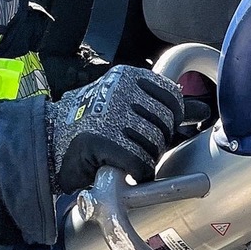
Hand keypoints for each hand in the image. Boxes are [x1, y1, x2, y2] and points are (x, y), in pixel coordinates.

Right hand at [45, 66, 183, 193]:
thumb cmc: (93, 123)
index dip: (169, 120)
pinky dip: (134, 171)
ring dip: (142, 158)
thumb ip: (166, 107)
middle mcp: (120, 91)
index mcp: (128, 77)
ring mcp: (109, 114)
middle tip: (132, 146)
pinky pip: (138, 163)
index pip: (172, 99)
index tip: (154, 128)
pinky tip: (120, 167)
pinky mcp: (101, 140)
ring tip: (122, 156)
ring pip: (153, 145)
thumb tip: (202, 109)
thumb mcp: (130, 106)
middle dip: (154, 142)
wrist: (49, 139)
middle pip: (164, 125)